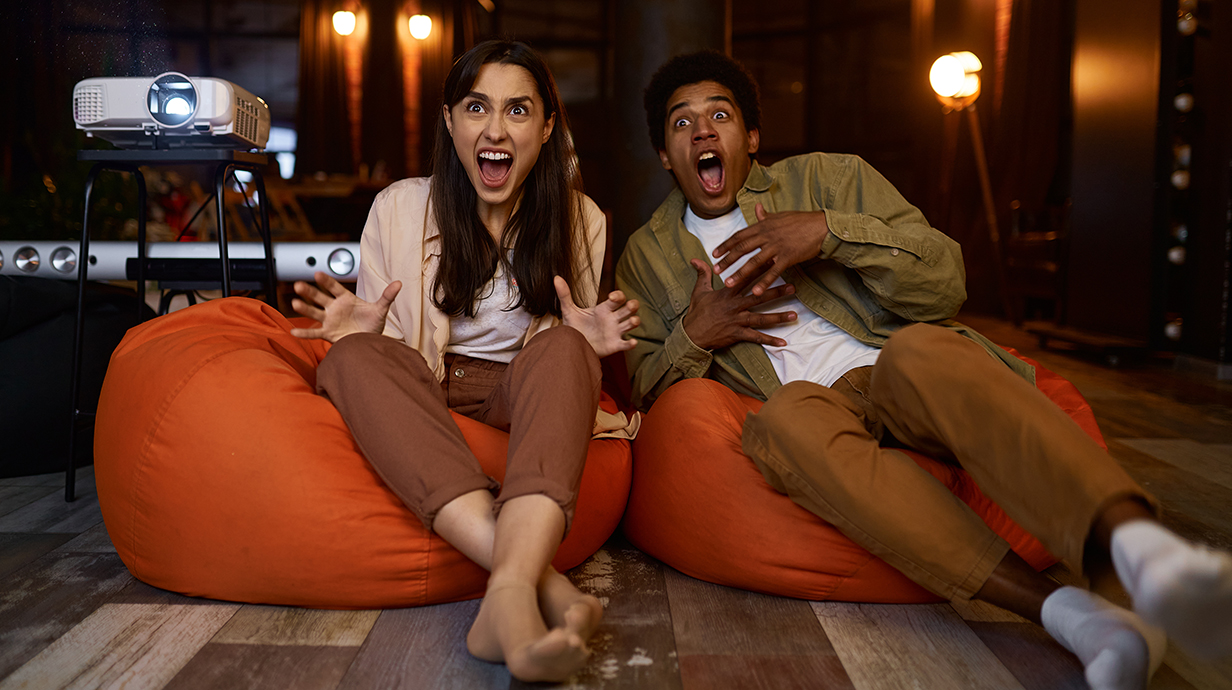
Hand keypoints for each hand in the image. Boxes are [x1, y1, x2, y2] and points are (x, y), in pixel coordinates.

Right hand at [289, 271, 401, 342]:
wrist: (370, 341)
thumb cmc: (372, 323)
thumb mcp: (380, 309)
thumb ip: (387, 296)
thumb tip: (399, 283)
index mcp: (346, 298)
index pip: (335, 287)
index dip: (327, 281)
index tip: (318, 274)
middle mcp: (334, 307)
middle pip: (320, 297)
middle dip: (310, 291)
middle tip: (298, 284)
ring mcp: (329, 320)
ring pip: (315, 312)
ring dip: (304, 308)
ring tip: (294, 303)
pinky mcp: (328, 333)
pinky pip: (314, 333)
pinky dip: (304, 332)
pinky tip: (294, 331)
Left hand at [555, 276, 640, 357]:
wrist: (573, 345)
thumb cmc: (574, 327)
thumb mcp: (569, 310)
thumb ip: (564, 295)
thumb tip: (556, 278)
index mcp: (603, 309)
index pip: (617, 298)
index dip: (618, 295)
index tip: (612, 297)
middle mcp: (612, 319)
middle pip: (629, 308)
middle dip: (632, 305)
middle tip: (630, 305)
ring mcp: (615, 331)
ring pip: (632, 323)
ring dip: (635, 321)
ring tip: (632, 321)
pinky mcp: (615, 345)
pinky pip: (626, 344)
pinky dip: (631, 343)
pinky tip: (631, 342)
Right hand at [682, 258, 796, 350]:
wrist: (691, 335)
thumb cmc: (696, 313)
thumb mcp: (699, 291)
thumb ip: (703, 274)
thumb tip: (695, 258)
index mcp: (727, 293)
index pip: (746, 278)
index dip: (760, 269)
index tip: (773, 261)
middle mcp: (734, 306)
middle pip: (758, 297)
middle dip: (776, 292)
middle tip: (793, 287)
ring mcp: (737, 321)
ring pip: (761, 318)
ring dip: (779, 317)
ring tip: (794, 315)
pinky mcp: (737, 334)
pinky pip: (756, 338)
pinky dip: (769, 341)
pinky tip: (783, 343)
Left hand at [712, 202, 828, 295]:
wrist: (821, 226)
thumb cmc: (801, 221)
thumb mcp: (781, 216)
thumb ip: (766, 215)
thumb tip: (757, 208)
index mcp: (763, 226)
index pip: (739, 236)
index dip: (726, 245)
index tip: (714, 253)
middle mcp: (767, 235)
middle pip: (742, 249)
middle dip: (727, 260)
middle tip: (715, 270)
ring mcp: (777, 246)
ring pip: (754, 262)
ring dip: (740, 273)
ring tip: (728, 283)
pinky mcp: (788, 257)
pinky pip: (773, 271)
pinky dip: (764, 282)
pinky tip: (756, 292)